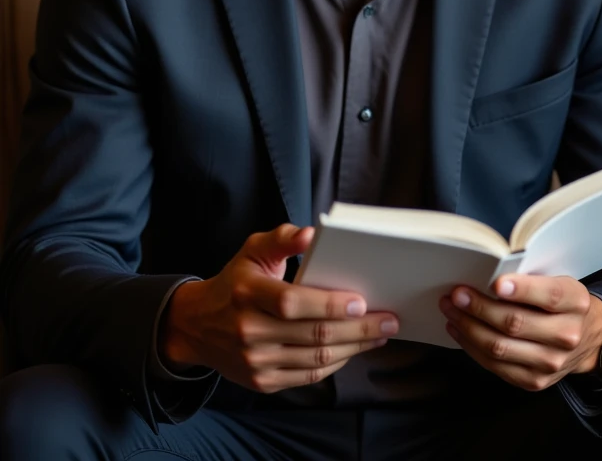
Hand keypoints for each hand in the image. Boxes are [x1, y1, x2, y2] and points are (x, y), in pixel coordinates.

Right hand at [160, 223, 397, 392]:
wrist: (198, 326)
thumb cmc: (236, 281)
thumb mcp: (253, 250)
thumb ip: (283, 237)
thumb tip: (313, 234)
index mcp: (247, 293)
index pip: (293, 302)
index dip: (330, 304)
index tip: (362, 301)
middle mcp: (250, 331)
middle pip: (313, 334)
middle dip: (358, 329)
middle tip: (388, 320)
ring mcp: (256, 361)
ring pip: (316, 358)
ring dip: (354, 348)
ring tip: (379, 335)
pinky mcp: (263, 382)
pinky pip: (308, 376)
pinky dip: (335, 363)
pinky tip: (352, 349)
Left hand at [440, 274, 601, 391]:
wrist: (588, 338)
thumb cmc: (562, 302)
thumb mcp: (558, 279)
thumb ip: (530, 277)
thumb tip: (487, 273)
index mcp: (575, 302)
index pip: (549, 295)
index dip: (521, 290)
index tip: (496, 283)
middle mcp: (566, 335)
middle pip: (515, 323)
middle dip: (479, 308)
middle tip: (457, 294)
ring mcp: (551, 362)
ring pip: (500, 347)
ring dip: (468, 327)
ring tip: (450, 310)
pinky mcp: (535, 381)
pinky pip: (496, 366)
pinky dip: (472, 347)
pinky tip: (459, 330)